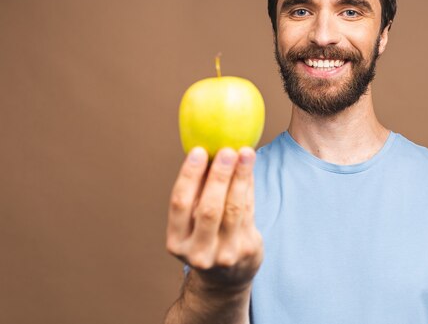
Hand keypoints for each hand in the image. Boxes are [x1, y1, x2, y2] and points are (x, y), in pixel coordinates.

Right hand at [166, 146, 262, 293]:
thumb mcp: (191, 225)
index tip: (198, 151)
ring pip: (233, 209)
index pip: (179, 204)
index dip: (189, 175)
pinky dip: (249, 187)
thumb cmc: (205, 238)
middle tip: (227, 150)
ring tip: (245, 153)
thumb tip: (207, 149)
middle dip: (219, 176)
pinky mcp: (246, 250)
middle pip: (209, 208)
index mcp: (176, 241)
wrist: (225, 280)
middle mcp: (197, 251)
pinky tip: (250, 168)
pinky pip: (249, 211)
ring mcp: (224, 254)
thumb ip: (196, 195)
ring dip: (240, 177)